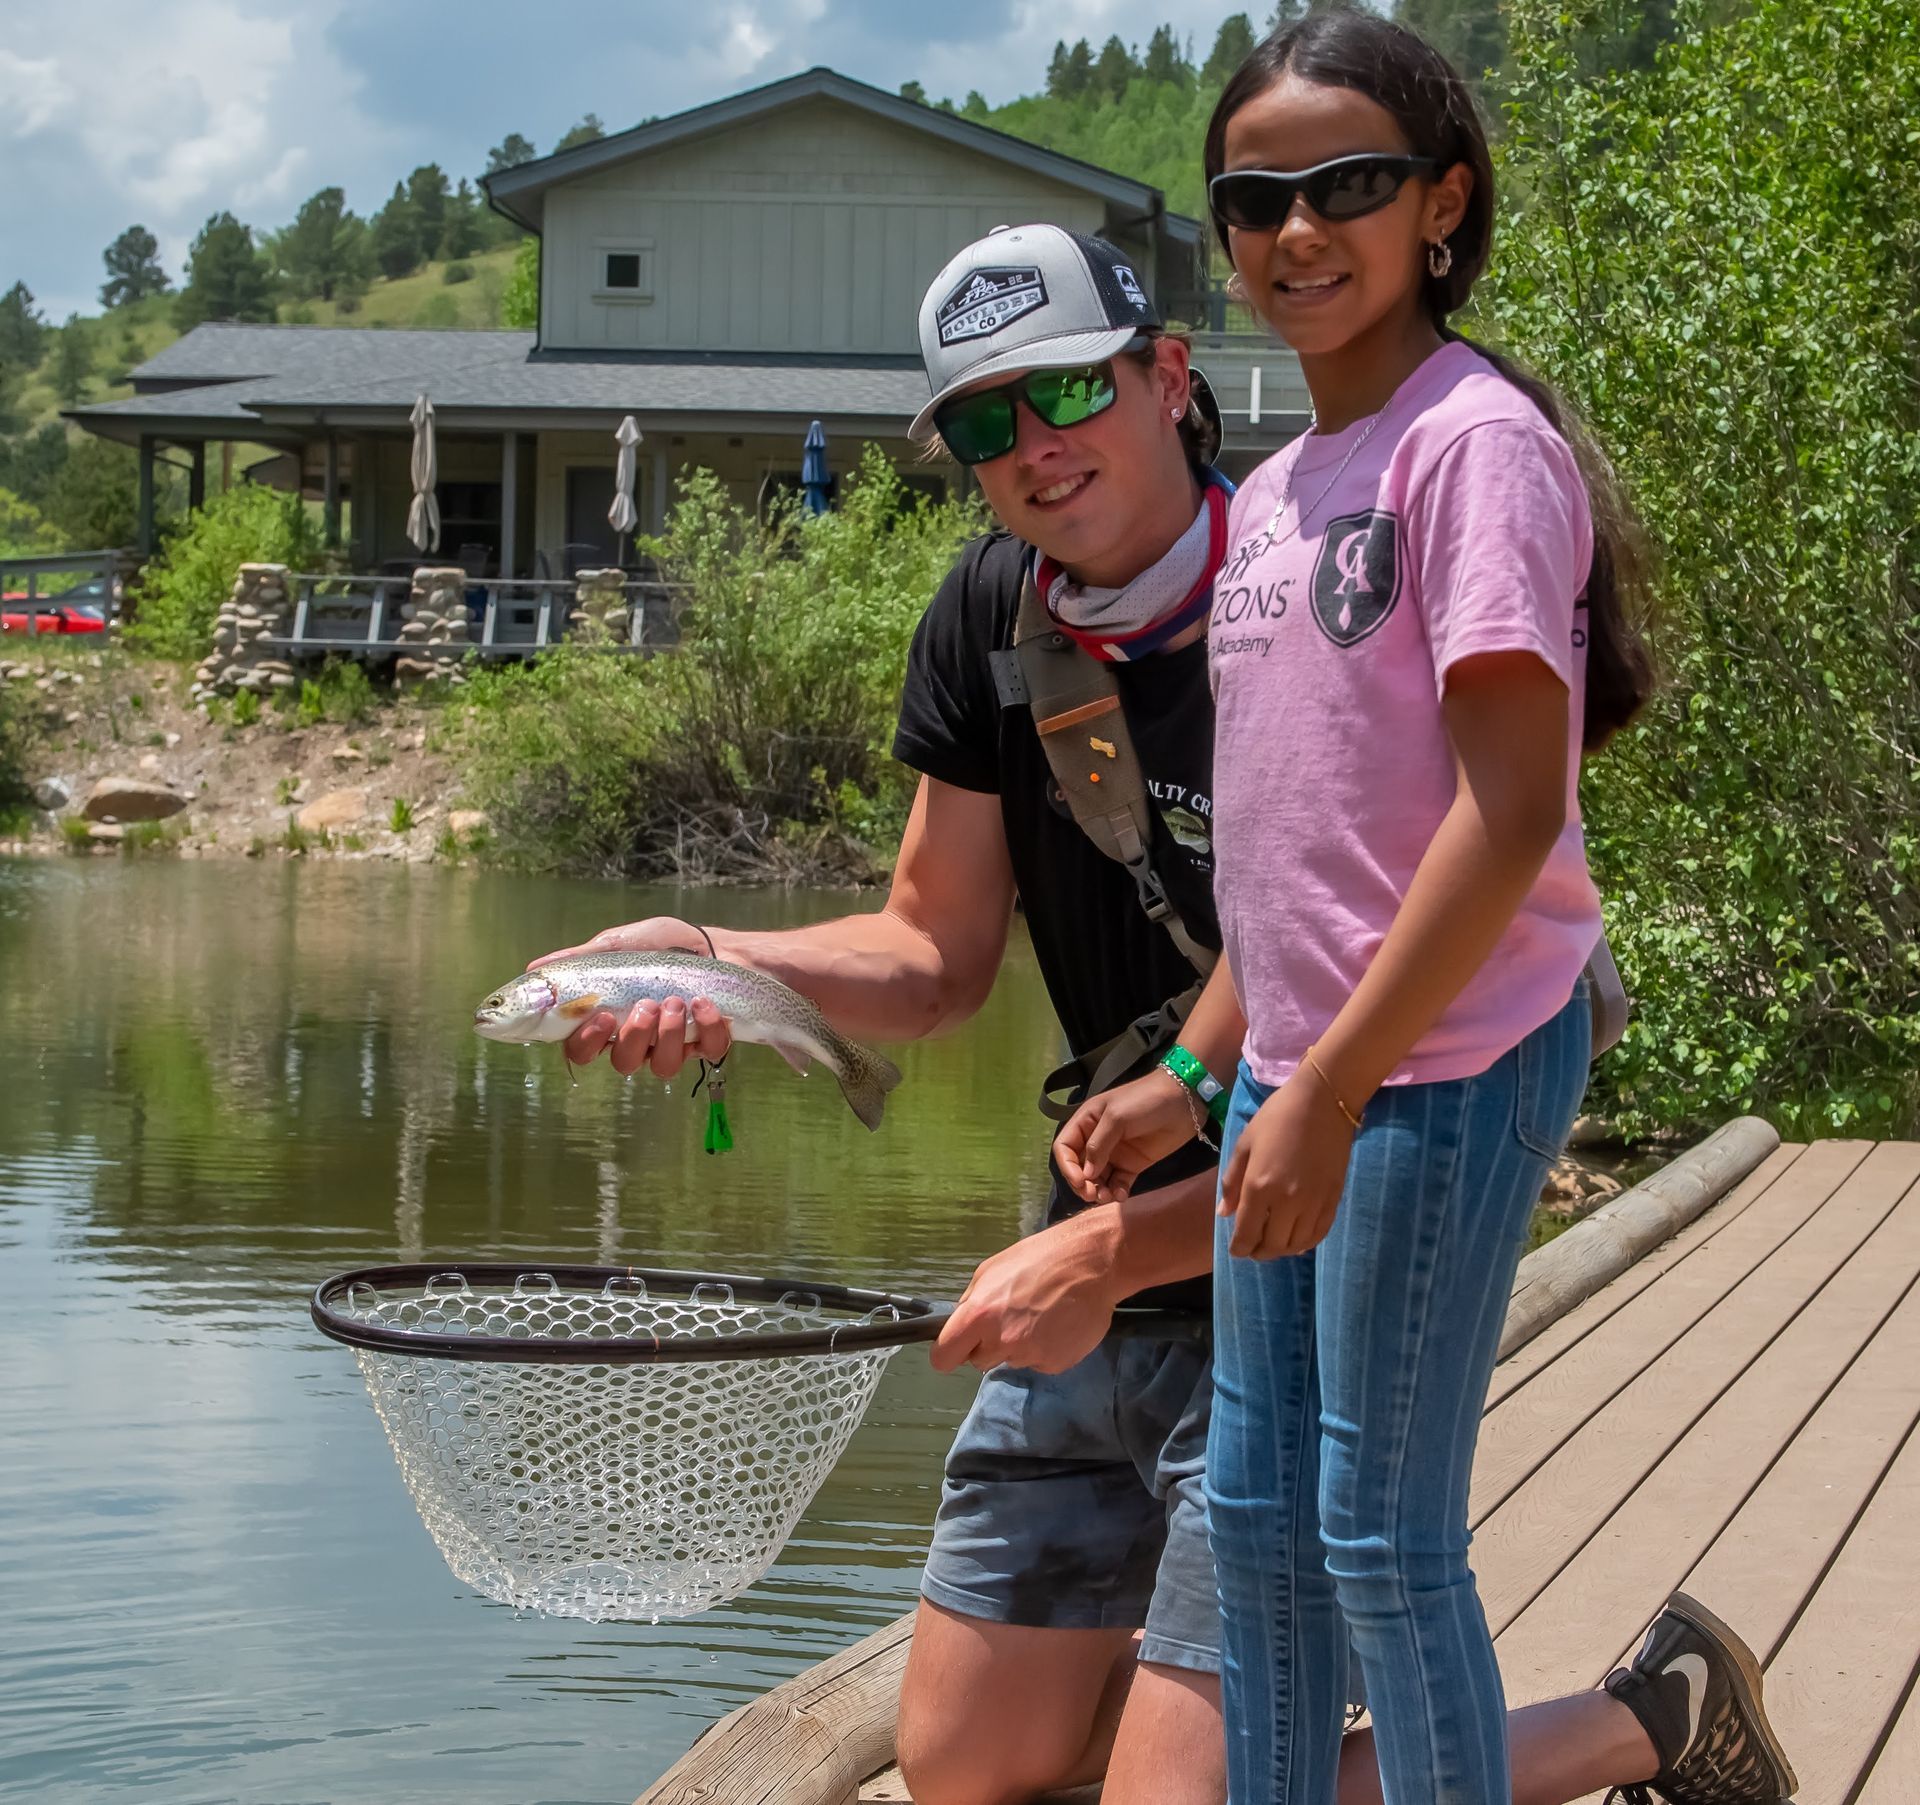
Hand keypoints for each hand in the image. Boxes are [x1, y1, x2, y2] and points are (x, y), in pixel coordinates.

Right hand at [528, 917, 733, 1077]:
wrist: (714, 941)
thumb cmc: (662, 945)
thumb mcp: (618, 945)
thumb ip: (581, 959)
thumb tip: (534, 970)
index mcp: (610, 1021)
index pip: (582, 1050)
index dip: (587, 1043)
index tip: (601, 1018)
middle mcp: (640, 1040)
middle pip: (624, 1063)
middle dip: (635, 1036)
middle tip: (646, 1004)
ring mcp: (675, 1044)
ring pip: (663, 1066)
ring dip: (668, 1034)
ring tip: (674, 1001)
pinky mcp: (709, 1042)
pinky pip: (708, 1051)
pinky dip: (707, 1027)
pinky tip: (703, 1003)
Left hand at [930, 1214, 1121, 1374]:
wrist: (1093, 1262)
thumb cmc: (1041, 1258)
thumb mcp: (991, 1269)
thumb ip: (971, 1301)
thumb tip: (960, 1325)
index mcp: (979, 1315)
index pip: (943, 1358)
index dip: (949, 1352)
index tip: (958, 1347)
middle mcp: (1002, 1341)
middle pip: (979, 1361)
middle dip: (988, 1345)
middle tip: (1010, 1318)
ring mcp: (1030, 1355)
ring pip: (1011, 1360)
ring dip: (1019, 1344)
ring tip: (1041, 1315)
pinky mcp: (1056, 1364)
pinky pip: (1039, 1362)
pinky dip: (1045, 1348)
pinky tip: (1057, 1324)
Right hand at [1055, 1070, 1198, 1204]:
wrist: (1184, 1102)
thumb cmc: (1146, 1101)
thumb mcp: (1117, 1117)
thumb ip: (1099, 1145)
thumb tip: (1087, 1174)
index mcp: (1087, 1122)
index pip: (1065, 1147)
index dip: (1067, 1166)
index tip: (1080, 1181)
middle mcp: (1097, 1139)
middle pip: (1079, 1167)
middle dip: (1082, 1183)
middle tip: (1093, 1195)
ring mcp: (1115, 1153)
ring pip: (1097, 1178)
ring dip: (1098, 1191)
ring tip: (1107, 1197)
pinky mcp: (1133, 1164)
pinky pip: (1118, 1182)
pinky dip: (1116, 1192)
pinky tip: (1121, 1195)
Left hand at [1220, 1071, 1355, 1260]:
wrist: (1323, 1102)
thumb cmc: (1277, 1117)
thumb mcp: (1245, 1144)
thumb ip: (1232, 1182)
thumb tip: (1224, 1214)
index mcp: (1259, 1187)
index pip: (1247, 1235)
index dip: (1239, 1249)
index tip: (1236, 1249)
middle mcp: (1287, 1202)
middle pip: (1272, 1246)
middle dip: (1258, 1252)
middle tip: (1253, 1247)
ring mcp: (1313, 1203)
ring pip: (1296, 1245)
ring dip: (1282, 1250)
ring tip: (1274, 1242)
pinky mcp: (1333, 1199)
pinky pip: (1319, 1234)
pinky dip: (1306, 1243)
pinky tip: (1297, 1239)